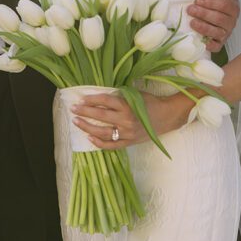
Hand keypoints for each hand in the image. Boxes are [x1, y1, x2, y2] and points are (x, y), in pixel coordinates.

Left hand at [71, 92, 190, 149]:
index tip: (80, 99)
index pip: (105, 101)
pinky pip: (112, 145)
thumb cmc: (150, 102)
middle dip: (85, 112)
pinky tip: (90, 139)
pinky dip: (100, 143)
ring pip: (103, 132)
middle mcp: (126, 120)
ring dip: (88, 127)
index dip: (91, 100)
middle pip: (101, 116)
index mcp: (127, 105)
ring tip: (77, 122)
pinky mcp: (129, 142)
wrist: (167, 116)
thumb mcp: (135, 95)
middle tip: (73, 109)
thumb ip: (118, 96)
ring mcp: (127, 133)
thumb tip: (99, 95)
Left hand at [187, 0, 239, 51]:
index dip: (211, 3)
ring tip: (192, 22)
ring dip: (203, 28)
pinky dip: (209, 45)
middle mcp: (231, 22)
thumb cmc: (221, 3)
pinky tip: (200, 41)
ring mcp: (225, 34)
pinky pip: (216, 47)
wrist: (222, 19)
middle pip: (219, 19)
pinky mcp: (219, 44)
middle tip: (190, 9)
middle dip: (204, 14)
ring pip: (217, 33)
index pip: (225, 6)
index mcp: (233, 8)